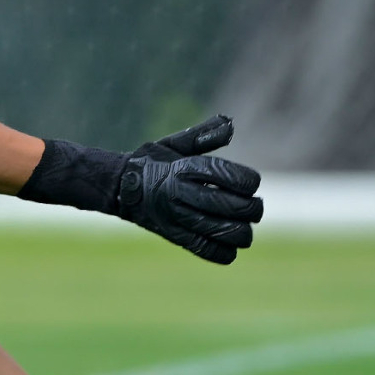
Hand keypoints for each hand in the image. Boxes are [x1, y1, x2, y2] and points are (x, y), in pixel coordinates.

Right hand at [117, 115, 262, 264]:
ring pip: (225, 232)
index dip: (249, 182)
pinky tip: (230, 243)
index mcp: (185, 168)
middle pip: (233, 207)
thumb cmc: (151, 162)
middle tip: (255, 207)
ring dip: (243, 232)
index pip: (231, 177)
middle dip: (253, 209)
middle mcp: (183, 193)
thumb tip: (230, 124)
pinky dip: (225, 251)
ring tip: (245, 226)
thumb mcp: (174, 143)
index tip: (252, 183)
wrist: (119, 187)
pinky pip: (208, 250)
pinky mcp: (176, 237)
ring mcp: (178, 218)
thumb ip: (203, 135)